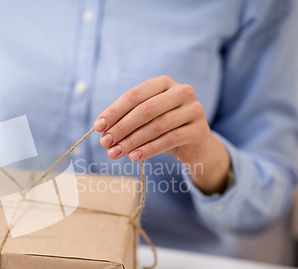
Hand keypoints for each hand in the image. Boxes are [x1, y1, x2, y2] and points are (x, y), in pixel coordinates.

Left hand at [94, 75, 229, 193]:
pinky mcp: (199, 129)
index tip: (98, 127)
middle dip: (121, 127)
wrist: (196, 145)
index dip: (114, 111)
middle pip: (145, 110)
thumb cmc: (165, 128)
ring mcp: (194, 109)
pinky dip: (149, 149)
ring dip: (132, 141)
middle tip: (105, 142)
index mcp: (164, 83)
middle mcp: (181, 91)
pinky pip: (170, 140)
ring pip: (157, 126)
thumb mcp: (146, 120)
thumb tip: (102, 131)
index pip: (134, 95)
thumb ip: (127, 120)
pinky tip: (134, 156)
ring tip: (115, 153)